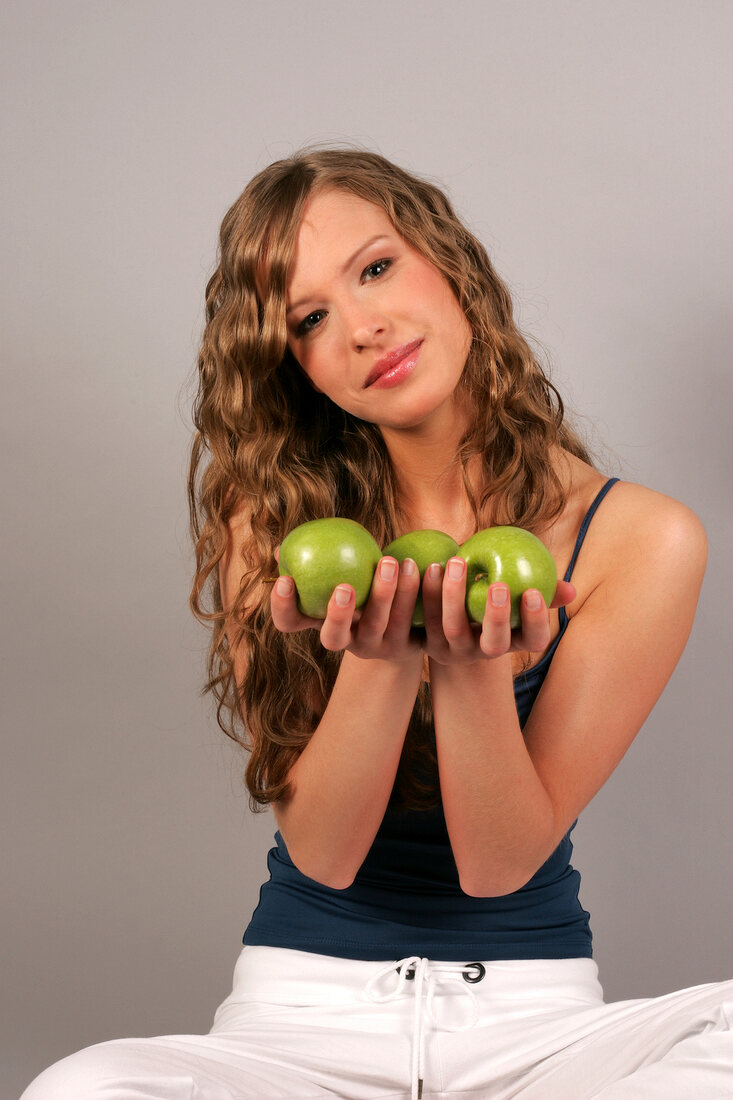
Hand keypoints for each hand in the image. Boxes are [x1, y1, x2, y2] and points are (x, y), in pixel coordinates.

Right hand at [270, 554, 423, 662]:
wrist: (408, 620)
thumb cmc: (363, 585)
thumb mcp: (339, 573)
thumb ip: (315, 560)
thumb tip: (279, 547)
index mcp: (322, 623)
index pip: (290, 623)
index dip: (282, 607)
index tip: (286, 580)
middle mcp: (348, 642)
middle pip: (333, 638)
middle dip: (337, 615)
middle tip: (344, 587)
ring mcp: (378, 649)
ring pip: (381, 626)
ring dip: (388, 594)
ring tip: (394, 561)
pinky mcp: (410, 647)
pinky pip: (416, 624)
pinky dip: (422, 595)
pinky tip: (429, 568)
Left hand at [421, 557, 576, 665]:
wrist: (450, 609)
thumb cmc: (495, 590)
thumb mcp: (518, 589)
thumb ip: (543, 587)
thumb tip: (570, 590)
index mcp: (514, 640)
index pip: (534, 640)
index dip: (536, 621)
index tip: (533, 592)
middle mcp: (485, 651)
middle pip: (494, 644)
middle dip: (498, 617)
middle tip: (498, 584)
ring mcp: (456, 650)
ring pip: (453, 628)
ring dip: (453, 595)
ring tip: (454, 562)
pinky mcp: (428, 643)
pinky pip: (425, 620)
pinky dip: (425, 592)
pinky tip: (429, 565)